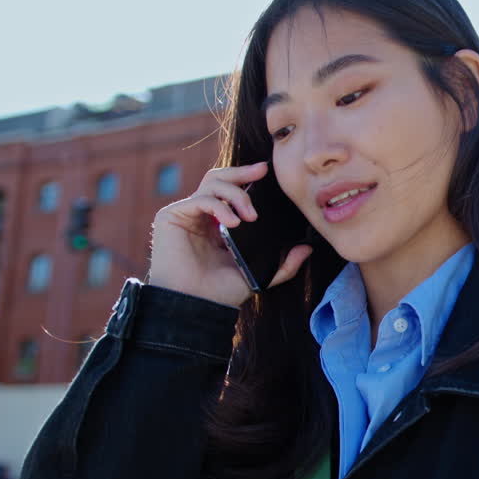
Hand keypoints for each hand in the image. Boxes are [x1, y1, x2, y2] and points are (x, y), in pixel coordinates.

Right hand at [146, 162, 313, 307]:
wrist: (194, 307)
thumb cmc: (219, 294)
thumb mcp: (258, 276)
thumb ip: (283, 265)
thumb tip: (307, 249)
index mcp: (217, 225)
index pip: (231, 191)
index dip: (246, 177)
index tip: (265, 171)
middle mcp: (201, 216)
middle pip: (219, 178)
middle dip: (242, 172)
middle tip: (261, 172)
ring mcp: (186, 214)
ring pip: (212, 183)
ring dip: (236, 194)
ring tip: (250, 216)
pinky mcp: (170, 216)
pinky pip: (200, 199)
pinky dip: (219, 206)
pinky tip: (233, 223)